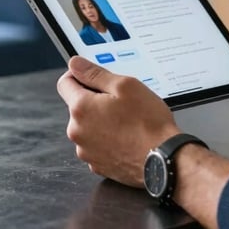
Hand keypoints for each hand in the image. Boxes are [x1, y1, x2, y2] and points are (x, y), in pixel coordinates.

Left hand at [57, 56, 179, 186]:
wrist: (163, 159)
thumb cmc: (148, 122)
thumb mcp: (125, 86)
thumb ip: (96, 74)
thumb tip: (75, 64)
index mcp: (81, 108)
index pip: (65, 83)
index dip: (80, 75)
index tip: (95, 77)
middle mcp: (77, 132)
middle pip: (78, 106)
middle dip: (95, 100)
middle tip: (122, 101)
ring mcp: (86, 151)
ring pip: (88, 126)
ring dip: (101, 120)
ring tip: (127, 121)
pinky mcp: (97, 164)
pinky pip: (97, 144)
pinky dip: (108, 138)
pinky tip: (127, 136)